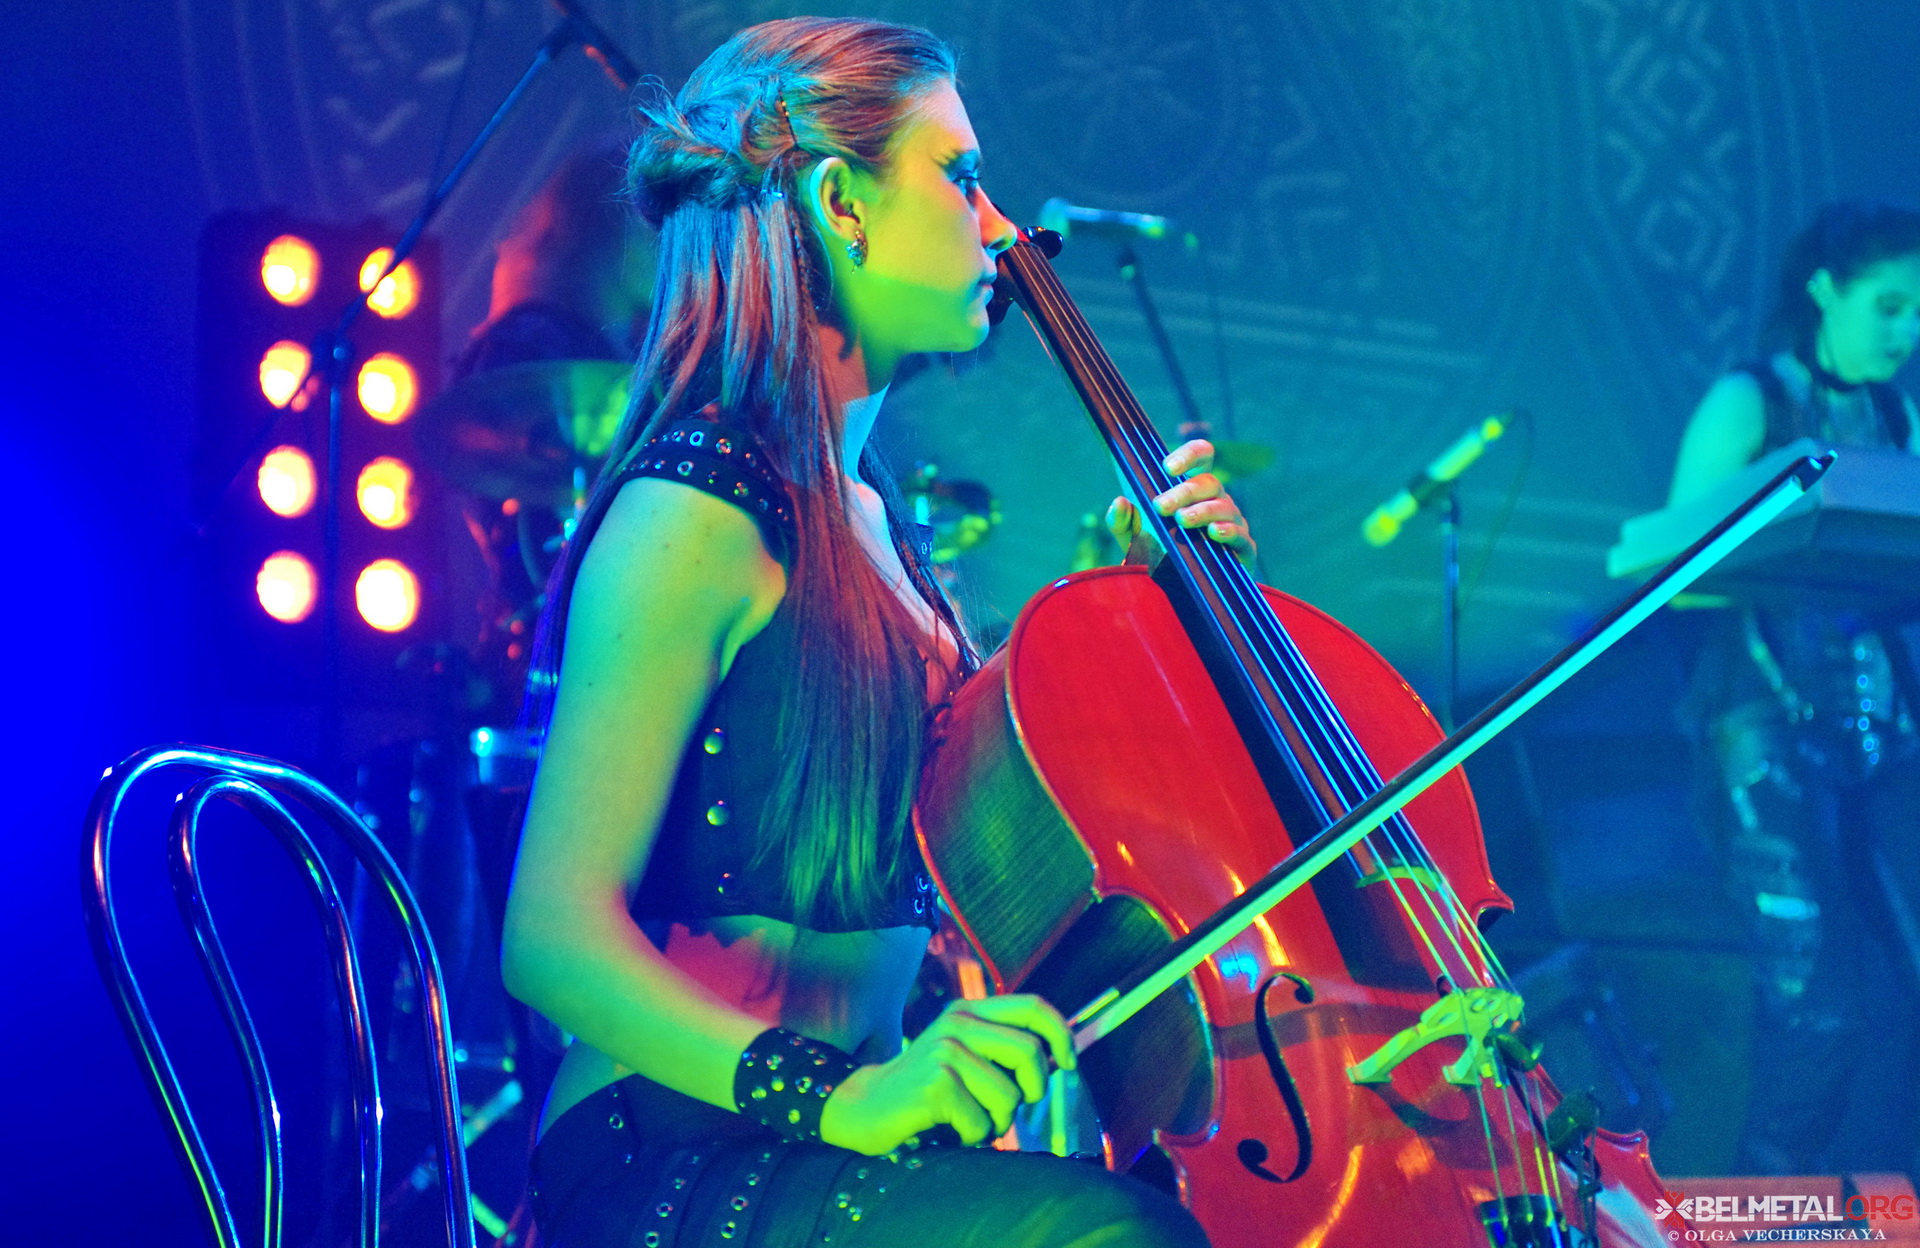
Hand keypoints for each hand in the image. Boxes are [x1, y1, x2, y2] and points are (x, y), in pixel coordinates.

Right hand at [818, 995, 1075, 1154]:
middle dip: (1032, 1091)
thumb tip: (1062, 1060)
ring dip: (996, 1122)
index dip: (1061, 1033)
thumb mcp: (966, 1056)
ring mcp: (945, 1051)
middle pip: (1030, 1052)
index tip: (1070, 1063)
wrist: (865, 1107)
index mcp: (970, 1011)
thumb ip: (1004, 1051)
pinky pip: (982, 1122)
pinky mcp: (935, 1084)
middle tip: (1010, 1109)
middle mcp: (958, 1022)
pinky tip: (948, 1128)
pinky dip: (972, 1136)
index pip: (1032, 1006)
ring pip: (1009, 1095)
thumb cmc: (927, 1090)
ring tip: (970, 1121)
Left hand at [1106, 439, 1256, 565]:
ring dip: (1203, 511)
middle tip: (1161, 506)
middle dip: (1184, 492)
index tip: (1168, 467)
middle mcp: (1216, 499)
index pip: (1201, 456)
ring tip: (1183, 520)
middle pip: (1208, 483)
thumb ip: (1122, 521)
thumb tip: (1118, 503)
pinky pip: (1240, 535)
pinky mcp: (1243, 548)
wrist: (1180, 591)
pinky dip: (1228, 531)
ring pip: (1224, 507)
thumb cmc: (1158, 553)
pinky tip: (1214, 532)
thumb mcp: (1134, 538)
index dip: (1189, 455)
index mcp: (1193, 488)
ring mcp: (1232, 521)